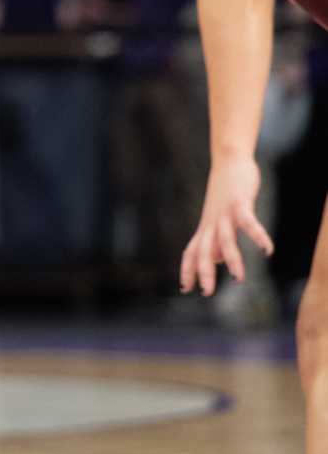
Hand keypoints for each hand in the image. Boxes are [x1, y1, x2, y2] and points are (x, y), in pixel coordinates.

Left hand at [180, 157, 274, 297]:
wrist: (229, 160)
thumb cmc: (224, 192)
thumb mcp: (218, 218)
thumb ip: (217, 239)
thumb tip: (218, 260)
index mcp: (206, 228)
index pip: (192, 252)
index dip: (188, 270)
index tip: (185, 289)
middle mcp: (212, 223)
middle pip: (204, 250)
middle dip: (204, 272)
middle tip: (206, 292)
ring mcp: (225, 214)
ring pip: (225, 240)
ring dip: (232, 260)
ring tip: (238, 278)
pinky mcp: (240, 203)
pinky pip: (248, 222)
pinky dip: (258, 236)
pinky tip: (268, 250)